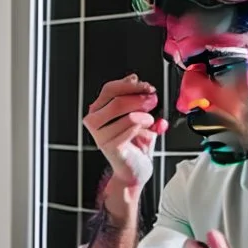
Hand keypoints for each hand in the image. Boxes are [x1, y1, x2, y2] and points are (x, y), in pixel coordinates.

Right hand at [83, 75, 168, 190]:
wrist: (134, 170)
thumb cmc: (135, 143)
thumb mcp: (136, 114)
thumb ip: (133, 96)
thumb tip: (133, 78)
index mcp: (98, 110)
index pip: (110, 89)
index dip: (130, 85)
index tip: (147, 86)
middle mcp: (95, 121)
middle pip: (117, 100)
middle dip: (140, 98)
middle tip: (153, 100)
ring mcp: (100, 135)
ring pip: (127, 115)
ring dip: (145, 115)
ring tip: (151, 120)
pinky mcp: (110, 147)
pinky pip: (131, 129)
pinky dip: (143, 127)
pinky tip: (148, 129)